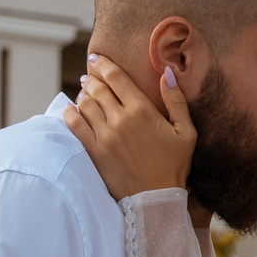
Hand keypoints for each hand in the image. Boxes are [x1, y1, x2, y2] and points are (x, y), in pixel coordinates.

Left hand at [63, 54, 193, 199]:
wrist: (155, 198)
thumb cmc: (174, 165)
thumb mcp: (186, 132)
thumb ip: (176, 101)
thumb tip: (167, 72)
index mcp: (143, 111)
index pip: (116, 78)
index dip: (104, 64)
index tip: (97, 58)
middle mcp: (121, 120)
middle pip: (97, 88)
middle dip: (92, 78)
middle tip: (89, 77)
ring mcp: (104, 136)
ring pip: (84, 103)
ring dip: (82, 94)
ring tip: (84, 93)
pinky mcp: (93, 151)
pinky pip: (74, 125)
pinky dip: (70, 113)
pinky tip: (71, 110)